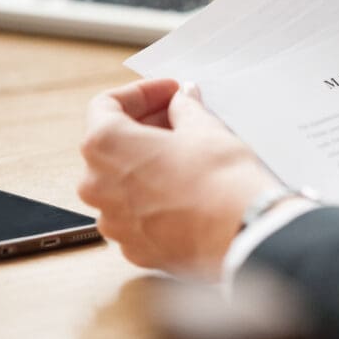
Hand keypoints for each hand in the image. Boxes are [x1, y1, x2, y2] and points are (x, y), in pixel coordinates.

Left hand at [78, 78, 276, 279]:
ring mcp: (113, 221)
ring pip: (121, 183)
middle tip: (179, 117)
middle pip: (110, 145)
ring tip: (184, 155)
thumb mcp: (204, 128)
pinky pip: (136, 214)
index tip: (168, 92)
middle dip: (144, 126)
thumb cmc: (219, 178)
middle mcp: (97, 185)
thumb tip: (182, 102)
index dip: (141, 93)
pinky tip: (184, 189)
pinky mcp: (134, 247)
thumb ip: (185, 109)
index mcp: (105, 145)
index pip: (106, 105)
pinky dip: (153, 197)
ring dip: (146, 164)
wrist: (240, 231)